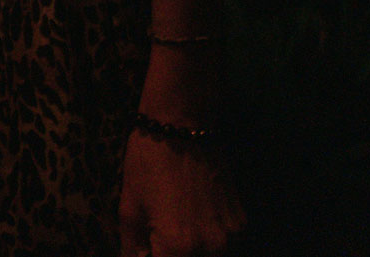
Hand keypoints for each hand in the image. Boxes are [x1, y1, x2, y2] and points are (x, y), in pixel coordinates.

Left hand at [118, 130, 245, 256]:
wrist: (183, 126)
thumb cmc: (149, 163)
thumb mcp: (129, 206)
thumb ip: (132, 245)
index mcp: (178, 245)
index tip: (145, 250)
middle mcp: (211, 247)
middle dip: (168, 253)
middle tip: (156, 237)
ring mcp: (230, 235)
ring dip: (189, 250)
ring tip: (173, 222)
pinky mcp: (240, 222)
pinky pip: (223, 244)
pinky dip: (206, 240)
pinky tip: (191, 217)